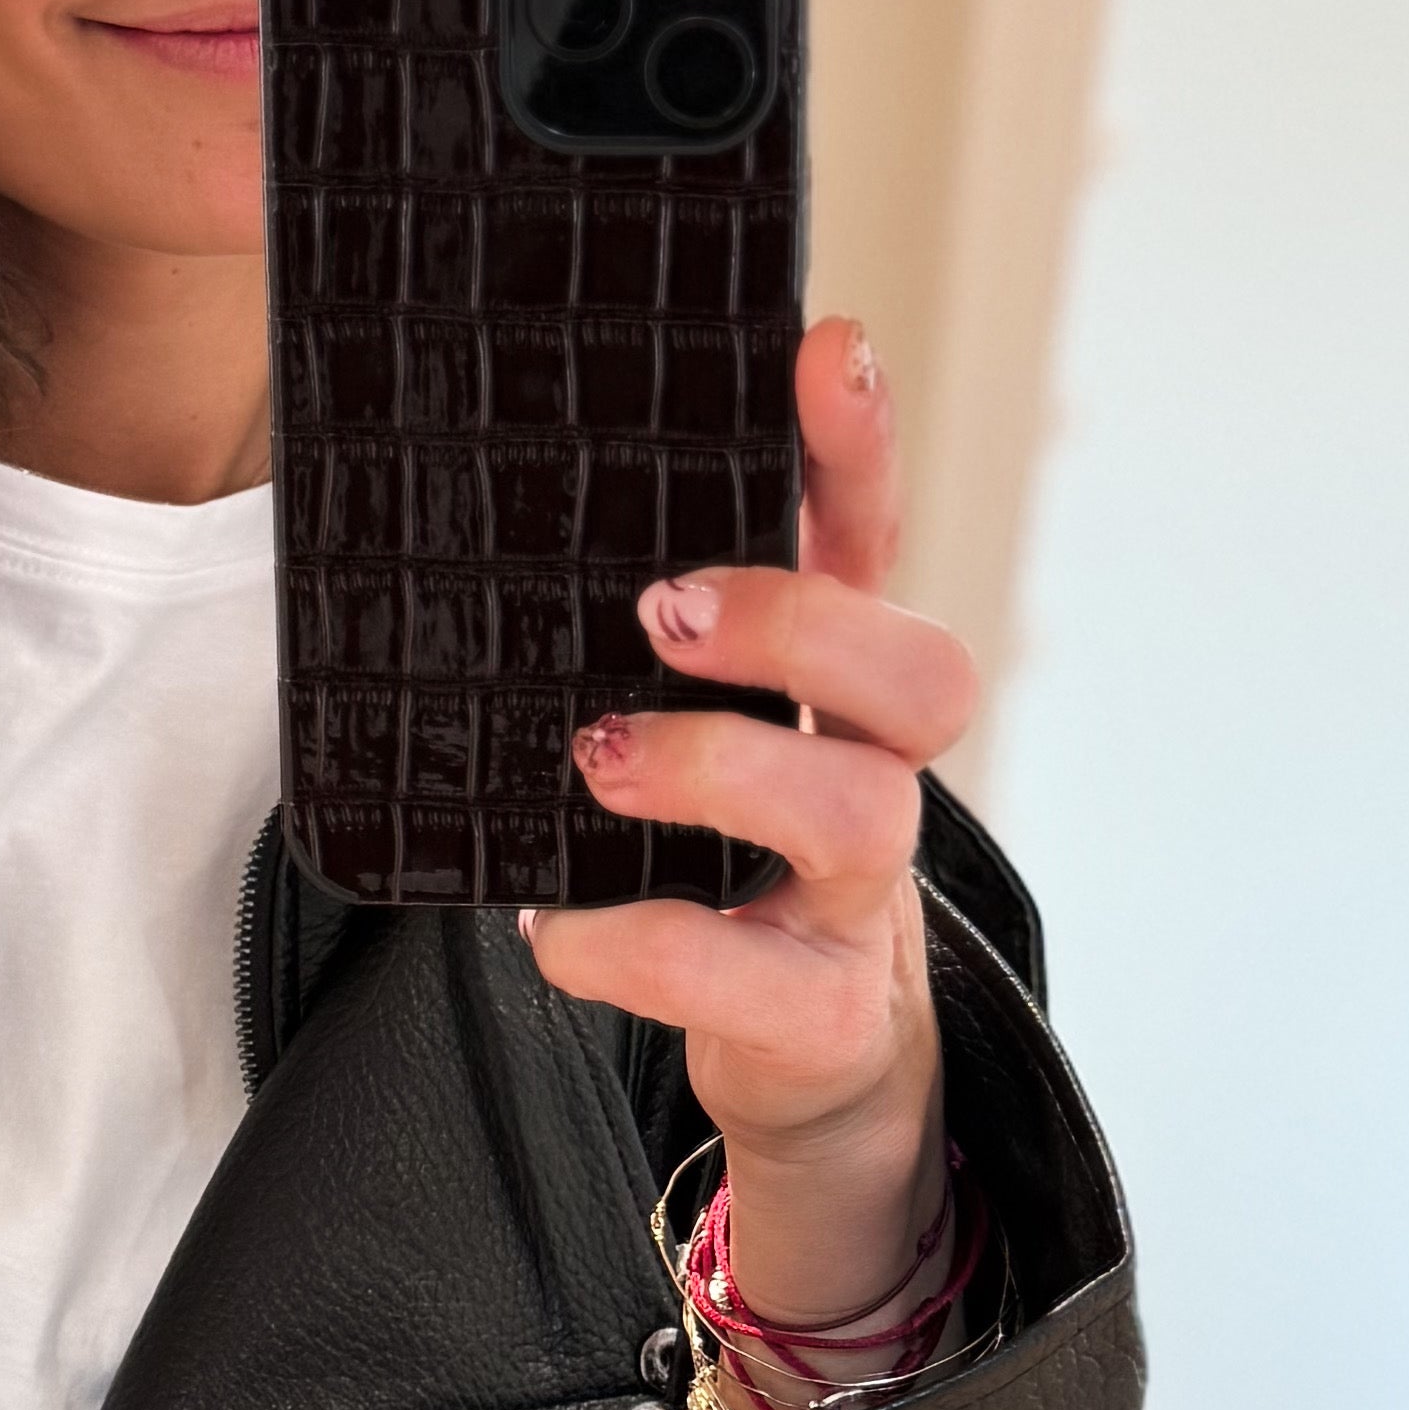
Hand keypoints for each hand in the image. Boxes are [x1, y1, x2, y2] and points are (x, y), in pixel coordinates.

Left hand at [519, 320, 974, 1325]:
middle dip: (803, 624)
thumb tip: (484, 516)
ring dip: (719, 770)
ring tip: (598, 764)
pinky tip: (559, 929)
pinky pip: (750, 976)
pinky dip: (639, 947)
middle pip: (924, 672)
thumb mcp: (696, 729)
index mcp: (834, 684)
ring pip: (858, 811)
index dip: (858, 447)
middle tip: (668, 613)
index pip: (872, 537)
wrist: (804, 1059)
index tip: (823, 350)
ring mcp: (859, 898)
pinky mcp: (821, 1013)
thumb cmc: (720, 858)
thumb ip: (640, 645)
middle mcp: (875, 773)